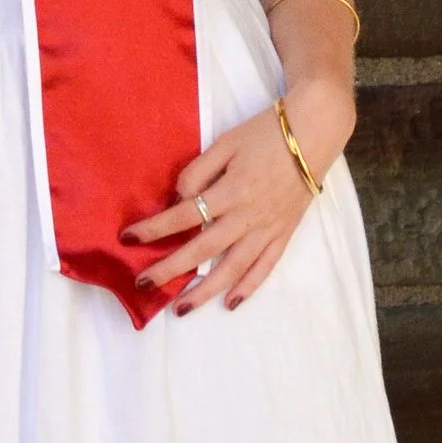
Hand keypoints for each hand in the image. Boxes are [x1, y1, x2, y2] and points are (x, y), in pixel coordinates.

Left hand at [123, 103, 323, 312]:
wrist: (313, 132)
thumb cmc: (265, 133)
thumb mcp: (225, 143)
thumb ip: (198, 171)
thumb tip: (179, 199)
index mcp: (230, 190)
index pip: (184, 215)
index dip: (154, 228)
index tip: (128, 239)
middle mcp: (247, 215)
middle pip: (202, 249)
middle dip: (170, 269)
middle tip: (143, 284)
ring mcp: (267, 229)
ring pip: (232, 268)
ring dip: (205, 291)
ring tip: (181, 309)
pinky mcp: (283, 234)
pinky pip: (265, 267)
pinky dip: (248, 287)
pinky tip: (230, 303)